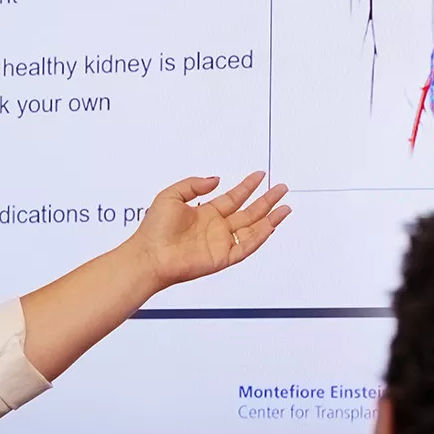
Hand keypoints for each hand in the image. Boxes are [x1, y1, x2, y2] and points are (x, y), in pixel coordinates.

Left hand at [130, 172, 290, 289]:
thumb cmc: (154, 229)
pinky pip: (246, 247)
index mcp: (205, 213)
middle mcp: (216, 228)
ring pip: (252, 229)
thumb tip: (216, 179)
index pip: (233, 198)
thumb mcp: (171, 195)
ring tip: (284, 207)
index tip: (260, 176)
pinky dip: (260, 237)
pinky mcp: (222, 258)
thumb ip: (194, 184)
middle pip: (248, 212)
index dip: (248, 186)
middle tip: (281, 188)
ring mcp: (221, 243)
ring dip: (270, 218)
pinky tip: (271, 225)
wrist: (149, 255)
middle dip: (266, 200)